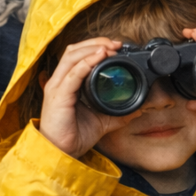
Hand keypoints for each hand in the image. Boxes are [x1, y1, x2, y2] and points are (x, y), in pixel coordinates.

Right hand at [38, 37, 142, 156]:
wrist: (61, 153)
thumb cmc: (74, 136)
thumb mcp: (102, 121)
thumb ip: (118, 112)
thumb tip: (138, 108)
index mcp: (66, 83)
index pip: (77, 55)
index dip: (95, 47)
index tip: (117, 47)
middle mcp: (59, 82)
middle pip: (73, 50)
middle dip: (95, 42)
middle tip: (116, 44)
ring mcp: (57, 87)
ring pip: (71, 56)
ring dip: (92, 48)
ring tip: (109, 48)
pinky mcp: (58, 96)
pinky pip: (72, 74)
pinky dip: (86, 62)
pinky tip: (100, 57)